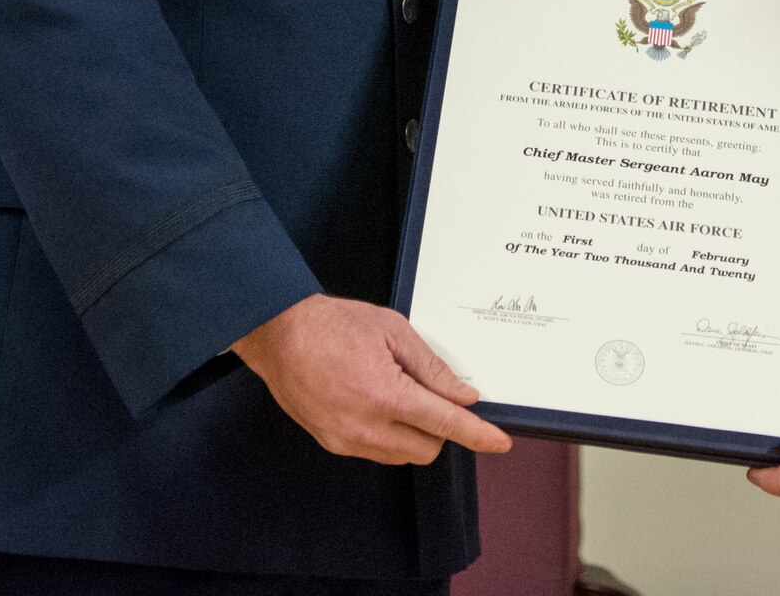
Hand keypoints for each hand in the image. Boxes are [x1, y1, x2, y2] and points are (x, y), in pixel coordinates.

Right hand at [232, 294, 511, 465]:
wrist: (279, 335)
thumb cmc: (333, 325)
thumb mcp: (393, 331)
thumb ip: (432, 368)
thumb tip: (463, 395)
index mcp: (385, 394)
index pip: (444, 424)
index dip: (477, 435)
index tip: (499, 443)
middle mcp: (365, 427)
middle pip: (428, 448)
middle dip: (441, 427)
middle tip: (432, 394)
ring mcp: (346, 441)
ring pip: (402, 455)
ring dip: (415, 433)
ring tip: (397, 392)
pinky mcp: (332, 444)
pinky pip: (377, 453)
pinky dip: (390, 435)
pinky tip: (379, 403)